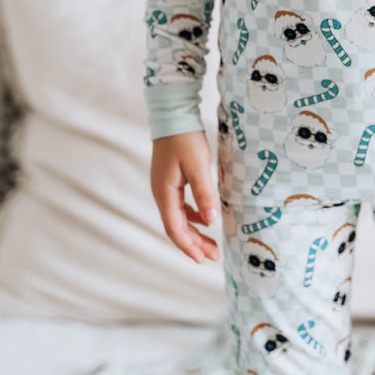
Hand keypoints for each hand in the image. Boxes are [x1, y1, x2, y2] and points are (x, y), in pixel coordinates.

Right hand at [150, 130, 220, 263]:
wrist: (173, 114)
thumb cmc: (185, 138)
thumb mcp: (198, 165)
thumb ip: (204, 193)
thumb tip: (211, 220)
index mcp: (165, 192)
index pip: (175, 228)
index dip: (188, 246)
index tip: (202, 260)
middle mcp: (161, 193)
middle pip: (176, 226)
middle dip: (194, 243)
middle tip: (212, 256)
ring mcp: (165, 186)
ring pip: (179, 217)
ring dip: (194, 231)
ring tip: (211, 244)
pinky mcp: (171, 179)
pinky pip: (181, 205)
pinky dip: (193, 216)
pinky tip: (205, 218)